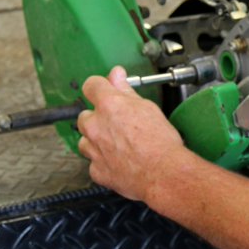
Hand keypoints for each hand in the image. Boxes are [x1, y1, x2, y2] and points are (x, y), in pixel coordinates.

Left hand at [77, 66, 192, 203]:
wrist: (163, 172)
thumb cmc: (160, 142)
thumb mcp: (147, 108)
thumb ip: (126, 91)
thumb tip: (116, 76)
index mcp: (109, 105)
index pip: (91, 85)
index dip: (100, 86)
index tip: (105, 90)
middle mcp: (95, 126)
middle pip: (85, 115)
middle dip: (98, 119)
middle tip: (119, 125)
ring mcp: (93, 149)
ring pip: (85, 140)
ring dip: (97, 140)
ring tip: (120, 145)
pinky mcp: (96, 170)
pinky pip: (94, 162)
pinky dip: (103, 161)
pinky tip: (120, 161)